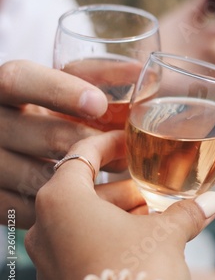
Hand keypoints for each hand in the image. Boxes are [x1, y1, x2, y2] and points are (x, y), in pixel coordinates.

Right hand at [0, 60, 125, 228]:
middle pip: (46, 135)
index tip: (99, 104)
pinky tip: (94, 199)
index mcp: (3, 87)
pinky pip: (34, 209)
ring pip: (42, 177)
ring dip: (87, 178)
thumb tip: (137, 71)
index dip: (60, 91)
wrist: (11, 141)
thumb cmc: (47, 107)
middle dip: (93, 142)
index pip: (19, 81)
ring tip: (117, 173)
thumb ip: (94, 73)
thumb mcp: (60, 83)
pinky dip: (69, 209)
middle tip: (125, 146)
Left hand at [25, 132, 214, 279]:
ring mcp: (46, 255)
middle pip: (85, 187)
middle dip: (124, 186)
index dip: (110, 143)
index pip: (82, 153)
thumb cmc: (136, 277)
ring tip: (154, 215)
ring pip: (83, 217)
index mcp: (61, 199)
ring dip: (119, 212)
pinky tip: (140, 240)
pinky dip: (107, 234)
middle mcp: (45, 224)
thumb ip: (187, 211)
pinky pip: (80, 242)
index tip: (131, 141)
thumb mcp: (166, 235)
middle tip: (152, 186)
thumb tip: (213, 201)